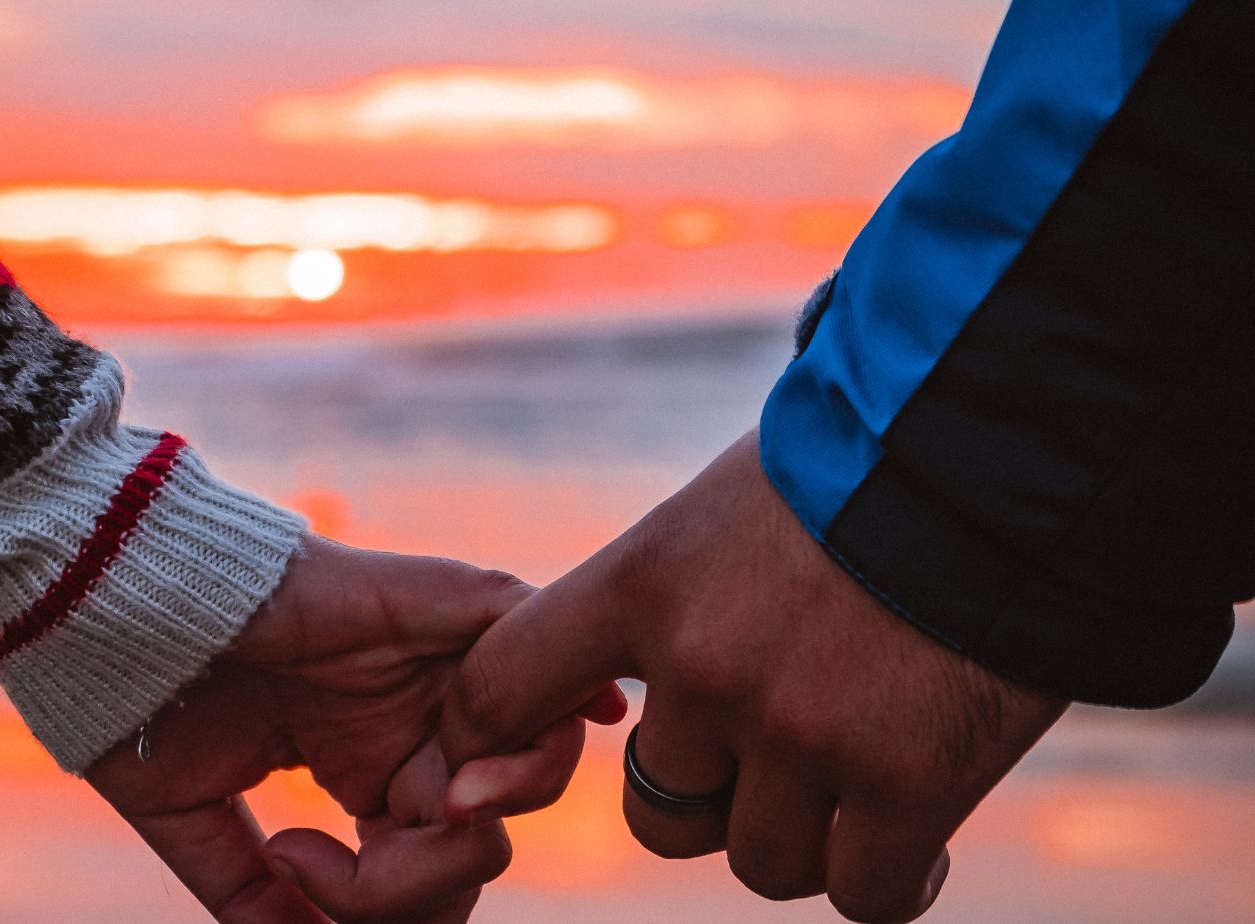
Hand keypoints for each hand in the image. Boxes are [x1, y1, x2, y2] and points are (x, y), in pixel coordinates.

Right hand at [84, 536, 609, 922]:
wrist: (119, 601)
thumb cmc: (145, 696)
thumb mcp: (200, 823)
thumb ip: (258, 899)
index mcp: (372, 766)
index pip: (434, 867)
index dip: (387, 907)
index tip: (294, 867)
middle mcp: (420, 723)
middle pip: (485, 837)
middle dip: (424, 888)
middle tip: (336, 873)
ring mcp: (443, 666)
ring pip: (532, 765)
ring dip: (478, 825)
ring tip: (414, 821)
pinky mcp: (459, 605)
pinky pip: (549, 660)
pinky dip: (557, 710)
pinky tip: (512, 758)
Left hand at [441, 430, 1067, 923]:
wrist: (1016, 445)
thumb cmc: (864, 461)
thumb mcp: (724, 505)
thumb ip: (663, 595)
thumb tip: (608, 679)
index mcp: (645, 581)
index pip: (502, 688)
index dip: (491, 741)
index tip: (517, 760)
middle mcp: (708, 667)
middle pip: (657, 813)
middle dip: (709, 799)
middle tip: (773, 752)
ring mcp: (806, 732)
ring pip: (761, 861)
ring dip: (803, 837)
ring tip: (856, 781)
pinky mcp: (911, 783)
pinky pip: (864, 893)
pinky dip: (890, 878)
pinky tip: (918, 840)